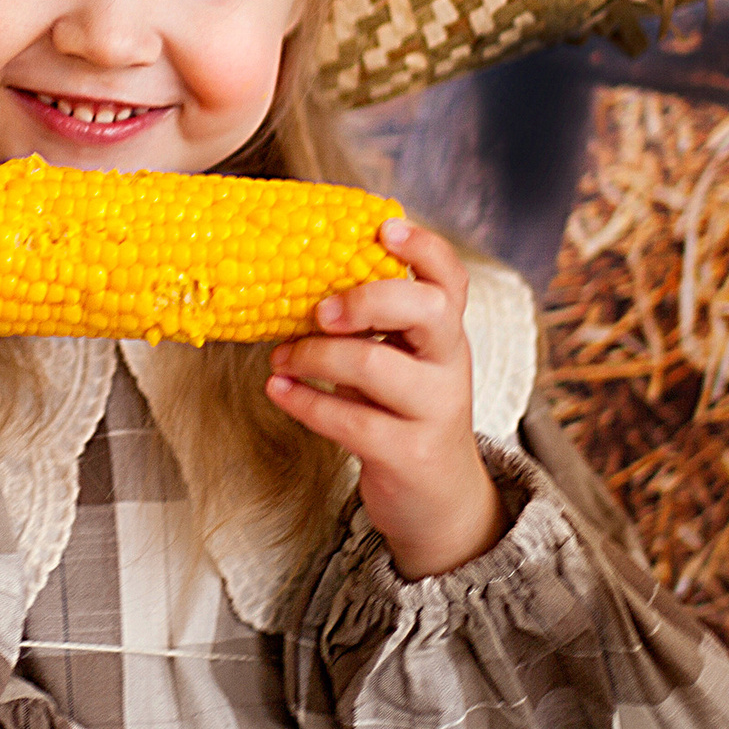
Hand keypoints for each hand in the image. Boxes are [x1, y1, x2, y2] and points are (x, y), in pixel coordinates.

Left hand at [265, 218, 503, 579]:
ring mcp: (434, 410)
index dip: (422, 247)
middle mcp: (450, 364)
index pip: (450, 278)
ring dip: (314, 355)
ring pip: (375, 365)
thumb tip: (298, 281)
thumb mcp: (399, 363)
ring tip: (280, 358)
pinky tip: (278, 390)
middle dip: (366, 298)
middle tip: (318, 309)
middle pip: (426, 310)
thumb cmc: (403, 414)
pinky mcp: (409, 454)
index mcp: (447, 332)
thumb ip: (369, 326)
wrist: (440, 501)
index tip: (382, 227)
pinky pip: (349, 420)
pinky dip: (304, 401)